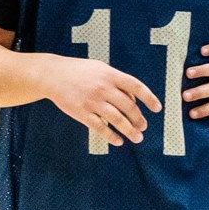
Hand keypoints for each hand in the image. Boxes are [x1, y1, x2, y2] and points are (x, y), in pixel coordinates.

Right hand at [44, 54, 158, 144]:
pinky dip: (111, 136)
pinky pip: (100, 127)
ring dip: (130, 131)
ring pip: (117, 120)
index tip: (157, 109)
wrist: (52, 75)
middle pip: (128, 107)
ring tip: (137, 137)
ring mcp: (92, 101)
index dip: (149, 98)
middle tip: (144, 127)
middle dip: (139, 119)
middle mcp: (103, 88)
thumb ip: (117, 81)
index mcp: (110, 75)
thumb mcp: (100, 69)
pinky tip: (118, 141)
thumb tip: (133, 100)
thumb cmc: (79, 71)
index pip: (136, 86)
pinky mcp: (81, 112)